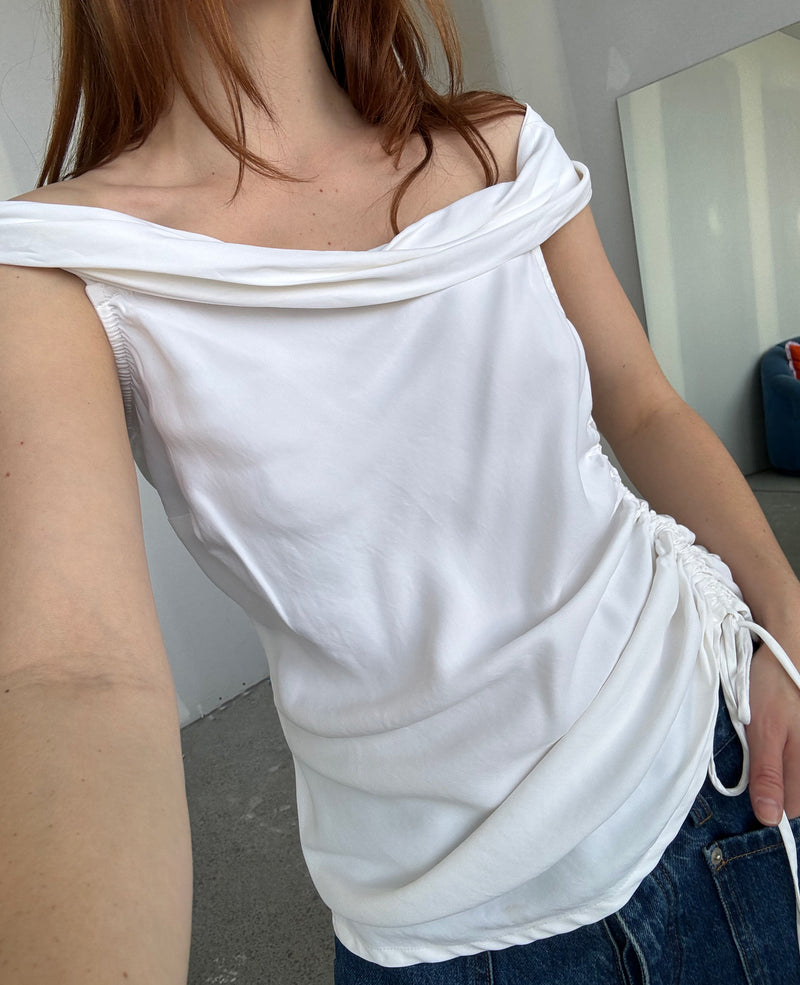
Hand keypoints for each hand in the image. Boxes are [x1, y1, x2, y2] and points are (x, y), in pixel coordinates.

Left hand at [746, 638, 799, 824]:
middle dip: (784, 777)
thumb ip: (768, 775)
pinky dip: (796, 745)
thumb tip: (770, 818)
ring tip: (783, 734)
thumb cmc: (776, 686)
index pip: (792, 807)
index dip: (770, 795)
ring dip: (792, 763)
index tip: (757, 774)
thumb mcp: (763, 731)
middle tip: (769, 747)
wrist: (794, 646)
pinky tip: (793, 728)